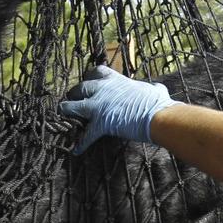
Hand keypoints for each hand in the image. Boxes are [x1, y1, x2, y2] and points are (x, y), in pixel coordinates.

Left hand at [59, 65, 176, 153]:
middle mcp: (102, 90)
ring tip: (64, 115)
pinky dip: (80, 144)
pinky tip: (75, 150)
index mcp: (115, 80)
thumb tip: (159, 89)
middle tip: (74, 100)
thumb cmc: (157, 102)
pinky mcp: (100, 124)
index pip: (96, 72)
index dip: (90, 78)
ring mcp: (98, 106)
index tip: (89, 82)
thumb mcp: (154, 90)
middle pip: (80, 88)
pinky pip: (86, 136)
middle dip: (75, 93)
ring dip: (67, 111)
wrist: (157, 116)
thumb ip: (152, 88)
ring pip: (72, 107)